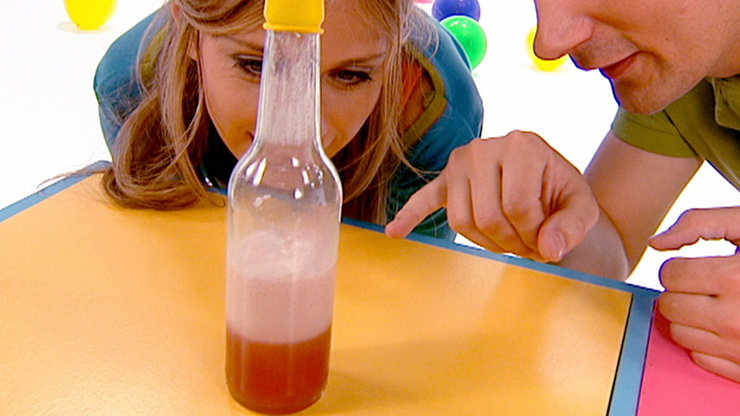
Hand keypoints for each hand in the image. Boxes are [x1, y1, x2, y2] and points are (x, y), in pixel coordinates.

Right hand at [385, 130, 598, 261]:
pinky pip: (425, 199)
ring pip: (461, 221)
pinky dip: (409, 216)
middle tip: (528, 248)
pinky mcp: (445, 180)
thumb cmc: (561, 194)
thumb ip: (573, 226)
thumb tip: (550, 248)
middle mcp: (484, 147)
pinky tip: (394, 232)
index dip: (534, 235)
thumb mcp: (582, 207)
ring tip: (507, 241)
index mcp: (521, 145)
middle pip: (487, 217)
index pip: (518, 208)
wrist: (545, 182)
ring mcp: (459, 163)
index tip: (547, 242)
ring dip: (485, 243)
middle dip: (511, 243)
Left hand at [649, 207, 739, 382]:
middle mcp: (736, 318)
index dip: (680, 266)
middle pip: (669, 306)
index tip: (697, 266)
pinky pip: (700, 358)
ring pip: (679, 333)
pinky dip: (708, 341)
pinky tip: (728, 325)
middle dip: (681, 292)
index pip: (670, 275)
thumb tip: (656, 243)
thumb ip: (699, 222)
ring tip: (718, 303)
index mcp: (736, 279)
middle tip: (706, 285)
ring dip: (690, 317)